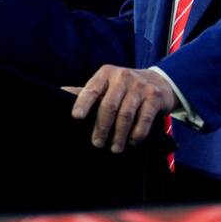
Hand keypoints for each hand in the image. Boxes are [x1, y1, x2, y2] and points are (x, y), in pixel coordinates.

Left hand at [63, 66, 180, 153]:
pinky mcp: (154, 97)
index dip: (83, 102)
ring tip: (114, 148)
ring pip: (125, 114)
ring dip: (119, 135)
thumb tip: (61, 94)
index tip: (76, 116)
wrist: (159, 82)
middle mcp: (123, 77)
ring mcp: (140, 86)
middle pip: (108, 105)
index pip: (92, 88)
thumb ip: (87, 91)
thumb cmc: (125, 87)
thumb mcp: (107, 84)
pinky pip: (144, 119)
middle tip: (97, 143)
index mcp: (106, 73)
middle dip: (101, 127)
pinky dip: (137, 133)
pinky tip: (132, 141)